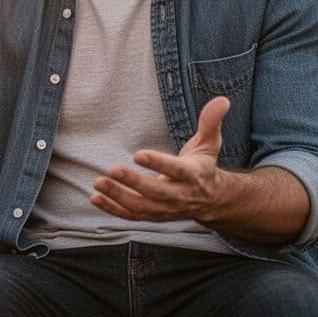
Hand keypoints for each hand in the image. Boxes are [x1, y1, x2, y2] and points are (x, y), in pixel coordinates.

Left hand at [90, 96, 230, 222]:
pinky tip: (96, 198)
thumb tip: (221, 100)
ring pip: (141, 206)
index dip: (157, 163)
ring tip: (99, 182)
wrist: (211, 201)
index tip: (138, 154)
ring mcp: (166, 209)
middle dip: (133, 182)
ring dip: (118, 196)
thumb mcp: (210, 143)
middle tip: (112, 169)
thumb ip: (211, 122)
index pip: (176, 170)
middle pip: (155, 192)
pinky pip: (132, 216)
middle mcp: (180, 195)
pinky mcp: (154, 216)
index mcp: (193, 175)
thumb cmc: (204, 167)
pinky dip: (113, 209)